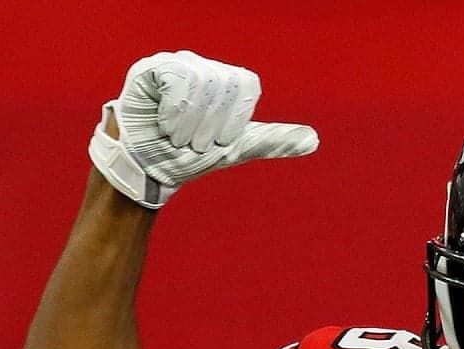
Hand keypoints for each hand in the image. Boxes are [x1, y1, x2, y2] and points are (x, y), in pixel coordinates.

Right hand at [88, 50, 318, 208]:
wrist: (150, 168)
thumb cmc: (191, 156)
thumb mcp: (237, 149)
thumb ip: (272, 140)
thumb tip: (314, 140)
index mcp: (226, 81)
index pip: (247, 83)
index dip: (237, 115)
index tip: (221, 140)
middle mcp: (202, 66)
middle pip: (224, 83)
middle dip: (212, 124)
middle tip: (196, 143)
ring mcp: (175, 65)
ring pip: (200, 80)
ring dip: (192, 121)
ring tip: (179, 137)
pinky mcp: (150, 70)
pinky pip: (175, 78)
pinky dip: (174, 110)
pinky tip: (165, 124)